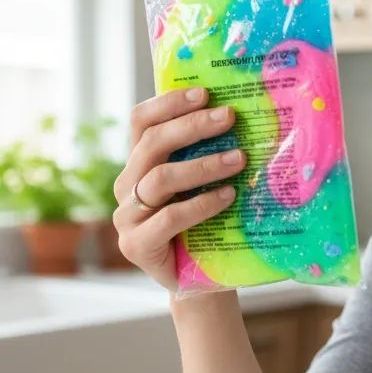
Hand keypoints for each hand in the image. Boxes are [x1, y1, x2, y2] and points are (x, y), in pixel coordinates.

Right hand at [111, 88, 246, 291]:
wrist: (200, 280)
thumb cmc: (208, 225)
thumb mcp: (205, 185)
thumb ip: (209, 154)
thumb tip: (245, 114)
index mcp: (138, 164)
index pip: (141, 121)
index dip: (169, 103)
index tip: (204, 93)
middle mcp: (126, 186)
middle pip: (151, 144)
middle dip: (192, 127)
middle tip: (228, 118)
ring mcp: (127, 217)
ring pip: (159, 179)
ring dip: (203, 165)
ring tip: (239, 159)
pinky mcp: (136, 246)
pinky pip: (168, 218)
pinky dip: (201, 204)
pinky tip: (228, 197)